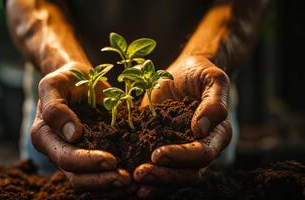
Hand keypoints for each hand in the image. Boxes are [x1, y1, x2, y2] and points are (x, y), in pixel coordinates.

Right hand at [30, 62, 130, 195]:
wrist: (77, 79)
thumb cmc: (65, 79)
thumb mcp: (53, 84)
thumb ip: (55, 107)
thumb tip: (72, 134)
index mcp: (44, 135)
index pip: (64, 156)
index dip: (86, 162)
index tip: (111, 160)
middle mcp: (57, 150)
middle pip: (76, 176)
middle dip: (101, 180)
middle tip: (125, 179)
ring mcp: (74, 155)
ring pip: (88, 181)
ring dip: (108, 185)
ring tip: (130, 182)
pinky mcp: (90, 154)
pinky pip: (99, 174)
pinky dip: (112, 180)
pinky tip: (132, 178)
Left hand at [135, 56, 231, 197]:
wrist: (182, 72)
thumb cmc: (200, 73)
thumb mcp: (213, 79)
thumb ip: (214, 103)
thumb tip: (201, 129)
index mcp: (217, 134)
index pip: (203, 153)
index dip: (181, 157)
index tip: (157, 155)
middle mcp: (201, 147)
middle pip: (188, 173)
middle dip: (164, 176)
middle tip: (140, 174)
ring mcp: (181, 150)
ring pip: (173, 176)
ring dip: (154, 181)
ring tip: (132, 180)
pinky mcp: (162, 146)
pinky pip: (157, 167)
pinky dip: (145, 175)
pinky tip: (127, 177)